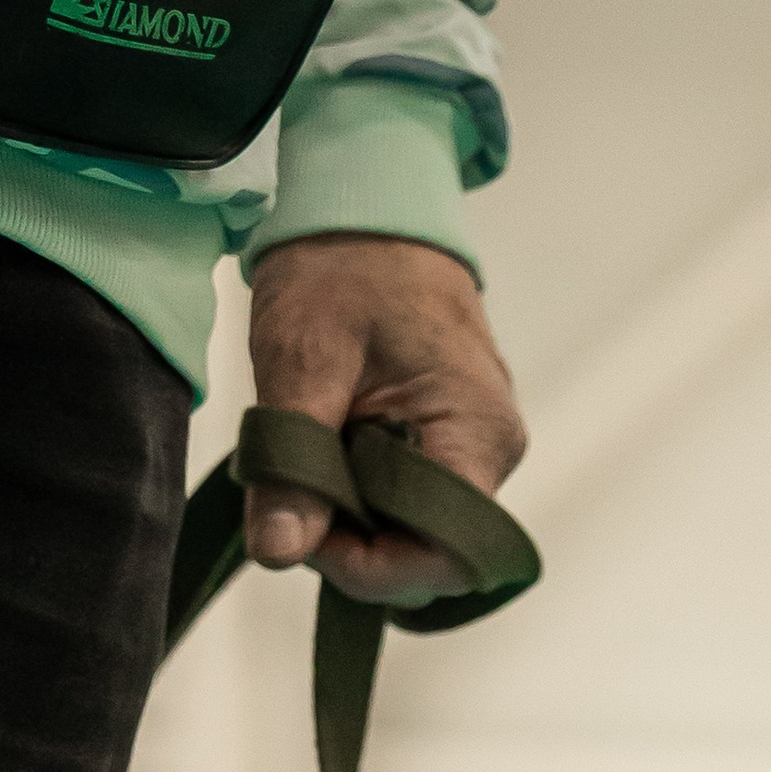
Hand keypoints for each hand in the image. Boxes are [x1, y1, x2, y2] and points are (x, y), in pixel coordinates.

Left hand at [245, 234, 525, 606]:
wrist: (370, 203)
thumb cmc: (345, 264)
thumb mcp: (302, 358)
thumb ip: (293, 461)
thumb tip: (278, 550)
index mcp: (475, 432)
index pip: (448, 552)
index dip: (376, 568)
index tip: (306, 538)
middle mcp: (492, 450)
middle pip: (433, 552)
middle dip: (357, 546)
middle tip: (289, 499)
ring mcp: (476, 447)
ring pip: (418, 531)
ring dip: (355, 521)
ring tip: (306, 465)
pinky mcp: (453, 442)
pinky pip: (412, 500)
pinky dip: (362, 497)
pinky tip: (327, 456)